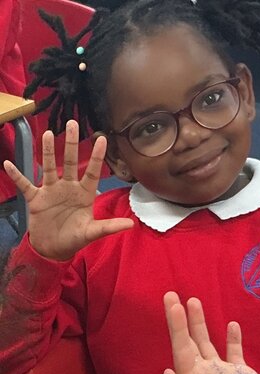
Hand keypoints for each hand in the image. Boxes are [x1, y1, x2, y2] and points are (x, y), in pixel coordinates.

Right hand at [4, 120, 132, 259]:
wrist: (54, 249)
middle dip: (71, 144)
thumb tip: (131, 224)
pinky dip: (18, 176)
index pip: (92, 171)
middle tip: (72, 123)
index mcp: (84, 194)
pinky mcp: (36, 199)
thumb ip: (109, 226)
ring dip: (47, 151)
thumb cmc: (75, 238)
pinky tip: (8, 164)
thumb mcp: (93, 232)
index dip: (96, 156)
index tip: (102, 138)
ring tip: (47, 133)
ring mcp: (51, 192)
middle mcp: (68, 188)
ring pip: (49, 167)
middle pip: (70, 162)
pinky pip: (25, 185)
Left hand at [158, 292, 259, 373]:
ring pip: (208, 341)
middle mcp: (203, 372)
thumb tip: (166, 370)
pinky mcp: (241, 373)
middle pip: (189, 339)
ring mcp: (222, 371)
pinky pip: (234, 351)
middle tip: (172, 295)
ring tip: (194, 300)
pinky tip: (231, 324)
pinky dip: (232, 338)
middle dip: (182, 318)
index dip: (175, 325)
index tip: (171, 303)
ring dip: (201, 322)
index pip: (180, 346)